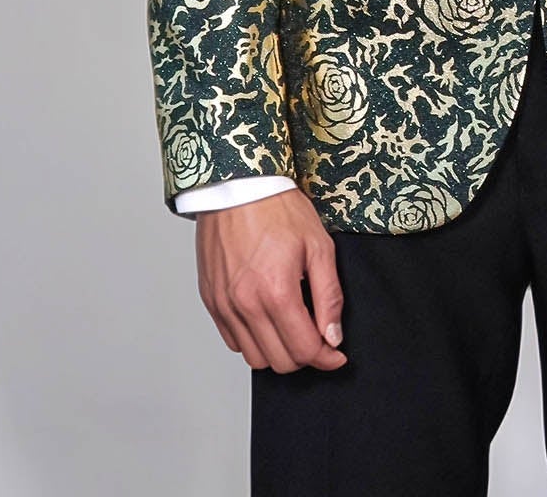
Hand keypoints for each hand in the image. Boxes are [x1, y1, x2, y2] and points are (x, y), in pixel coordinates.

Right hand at [194, 186, 348, 372]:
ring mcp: (224, 305)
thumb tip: (332, 337)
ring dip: (277, 351)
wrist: (237, 185)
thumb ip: (329, 296)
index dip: (326, 357)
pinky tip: (266, 317)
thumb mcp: (318, 245)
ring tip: (290, 325)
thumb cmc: (277, 208)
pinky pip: (232, 341)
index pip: (304, 350)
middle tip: (316, 335)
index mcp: (276, 292)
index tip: (335, 353)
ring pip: (254, 358)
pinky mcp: (211, 300)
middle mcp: (245, 305)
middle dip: (304, 355)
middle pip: (280, 362)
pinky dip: (252, 339)